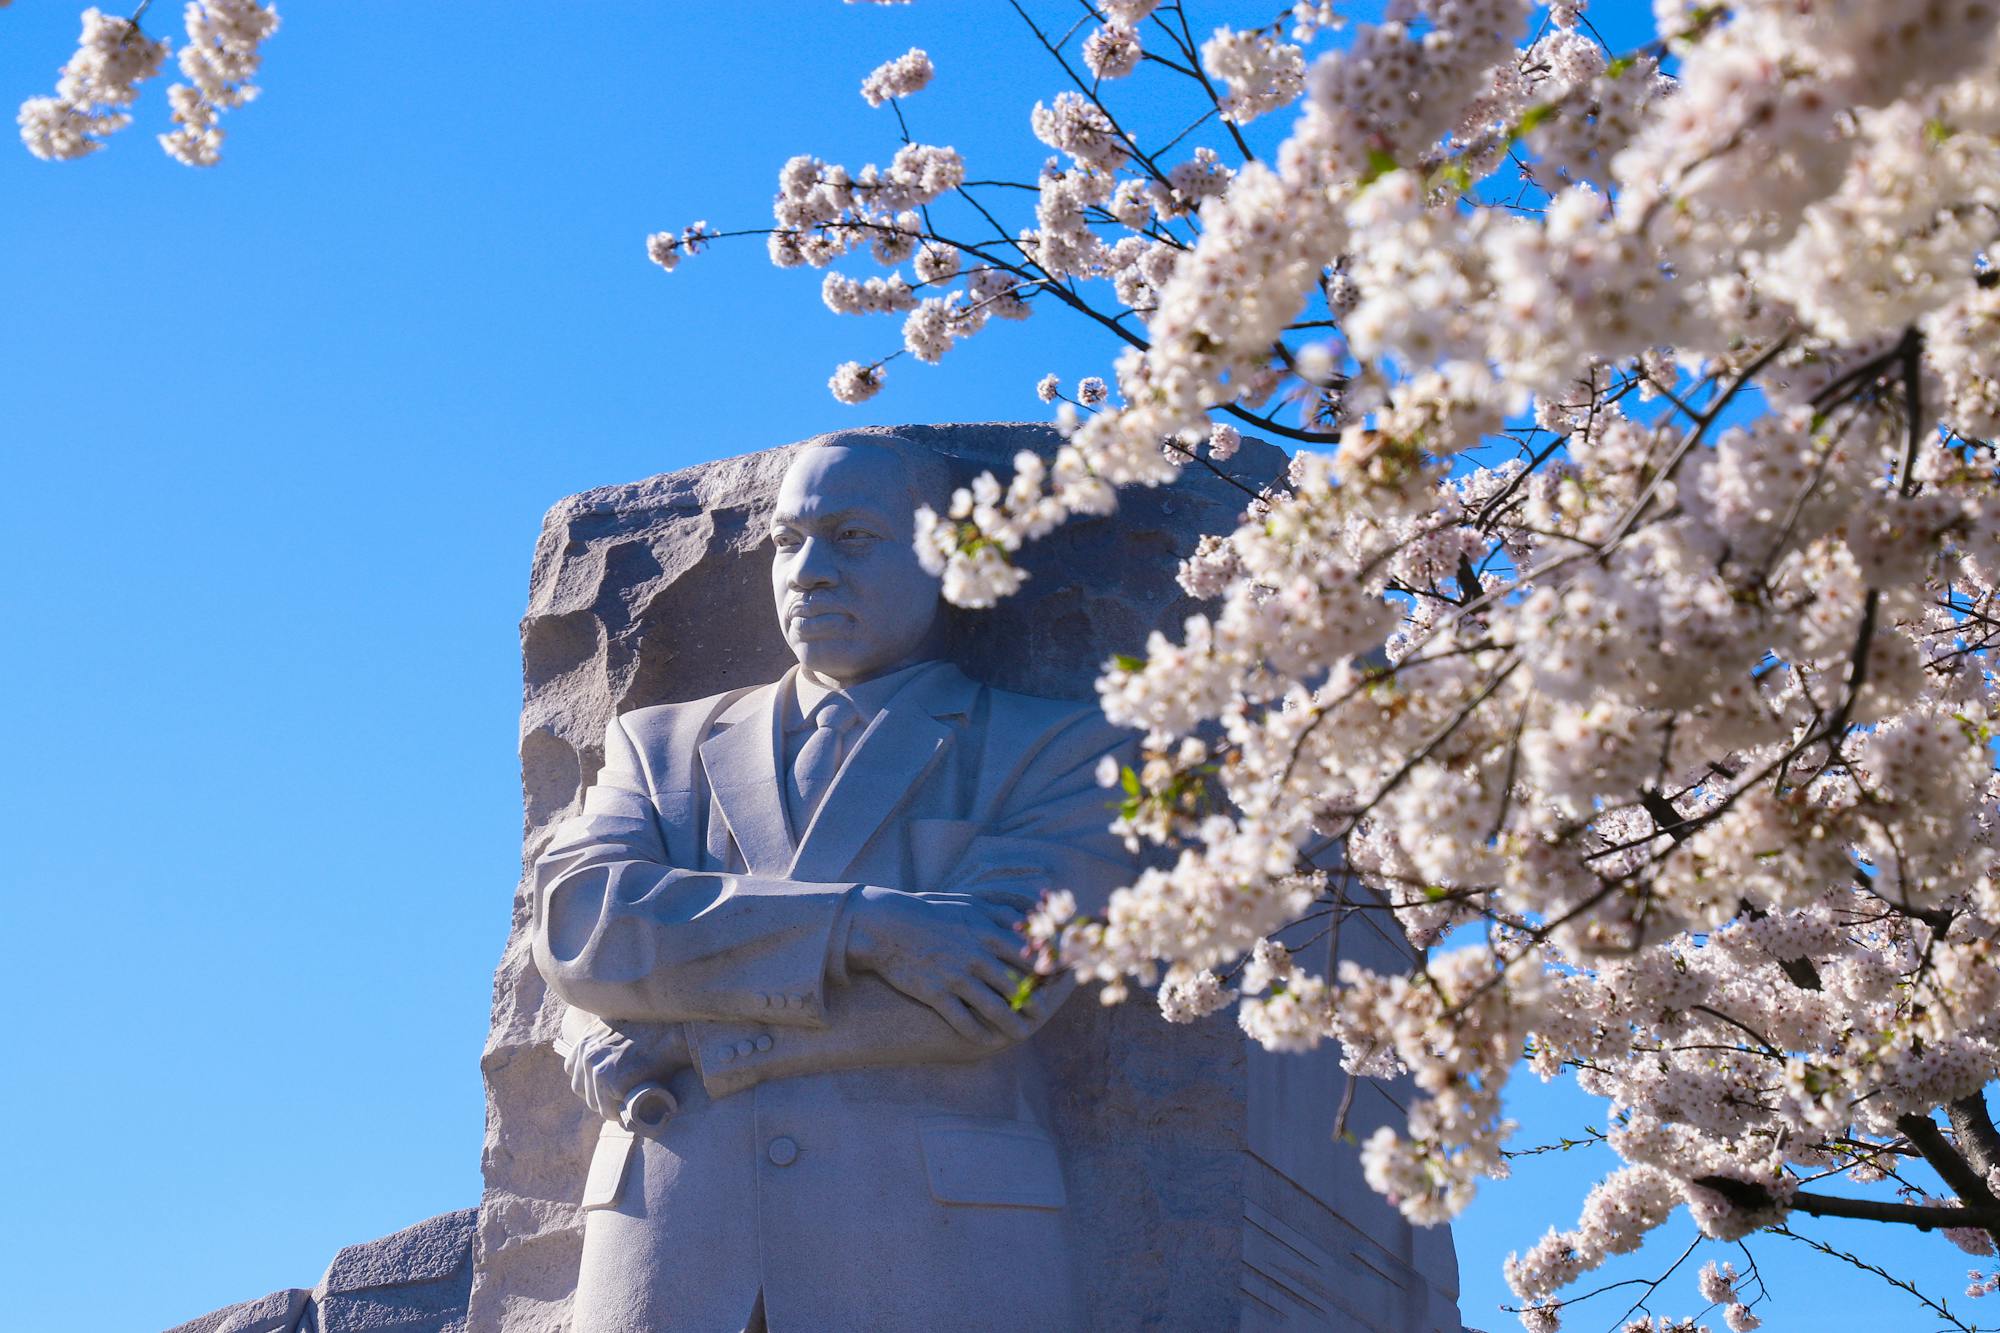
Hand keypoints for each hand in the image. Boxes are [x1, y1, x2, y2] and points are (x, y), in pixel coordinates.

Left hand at [559, 1017, 688, 1122]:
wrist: (672, 1032)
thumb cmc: (653, 1030)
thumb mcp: (618, 1028)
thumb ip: (606, 1042)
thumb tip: (610, 1060)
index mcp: (585, 1041)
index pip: (575, 1072)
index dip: (590, 1082)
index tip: (607, 1086)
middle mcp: (587, 1054)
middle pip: (581, 1090)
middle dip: (599, 1097)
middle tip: (621, 1098)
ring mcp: (599, 1069)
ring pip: (596, 1104)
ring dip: (611, 1108)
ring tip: (629, 1104)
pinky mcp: (614, 1082)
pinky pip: (610, 1110)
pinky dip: (620, 1113)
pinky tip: (632, 1107)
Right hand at [845, 886, 1037, 1044]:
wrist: (888, 926)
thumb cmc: (931, 912)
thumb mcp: (969, 904)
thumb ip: (1001, 913)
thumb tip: (1027, 921)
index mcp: (987, 933)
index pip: (1027, 958)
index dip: (1043, 973)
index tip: (1052, 984)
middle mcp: (976, 956)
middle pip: (1015, 986)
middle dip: (1033, 1002)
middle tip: (1042, 1013)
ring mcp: (956, 977)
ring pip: (994, 1008)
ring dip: (1012, 1024)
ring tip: (1023, 1033)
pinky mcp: (935, 993)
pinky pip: (963, 1020)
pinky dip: (978, 1033)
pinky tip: (988, 1040)